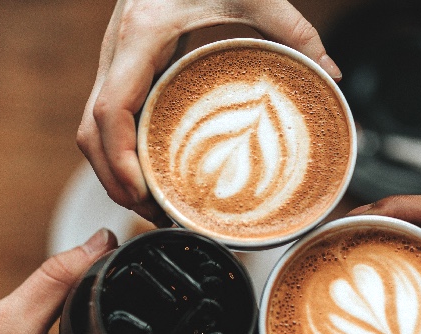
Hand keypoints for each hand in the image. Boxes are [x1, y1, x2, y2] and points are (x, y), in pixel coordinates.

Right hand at [77, 0, 341, 223]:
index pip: (110, 111)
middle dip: (114, 181)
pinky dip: (119, 151)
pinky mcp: (123, 66)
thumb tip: (330, 74)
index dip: (119, 160)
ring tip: (151, 204)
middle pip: (90, 133)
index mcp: (141, 36)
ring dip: (113, 171)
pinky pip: (106, 118)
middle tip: (153, 214)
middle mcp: (117, 51)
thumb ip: (294, 30)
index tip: (143, 193)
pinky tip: (148, 170)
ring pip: (90, 129)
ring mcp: (114, 60)